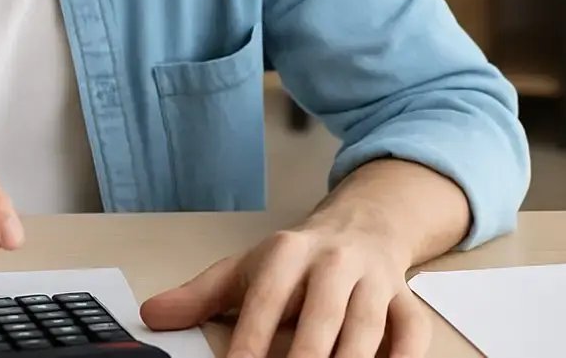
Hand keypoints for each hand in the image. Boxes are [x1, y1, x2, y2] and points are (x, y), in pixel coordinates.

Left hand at [140, 216, 429, 357]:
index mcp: (288, 253)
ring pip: (366, 329)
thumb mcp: (246, 268)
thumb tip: (152, 315)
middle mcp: (334, 264)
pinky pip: (412, 334)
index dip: (250, 342)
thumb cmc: (298, 260)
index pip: (265, 301)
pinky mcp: (407, 302)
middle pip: (319, 319)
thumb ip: (199, 296)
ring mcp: (374, 282)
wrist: (364, 224)